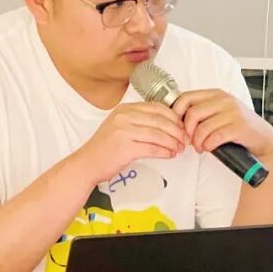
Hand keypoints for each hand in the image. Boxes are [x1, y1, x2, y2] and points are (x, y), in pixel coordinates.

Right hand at [74, 102, 188, 183]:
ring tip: (179, 148)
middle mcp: (124, 117)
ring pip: (158, 134)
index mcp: (125, 109)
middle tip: (185, 139)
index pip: (156, 107)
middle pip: (160, 120)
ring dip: (172, 142)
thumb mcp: (121, 126)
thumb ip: (140, 121)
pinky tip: (170, 155)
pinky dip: (164, 152)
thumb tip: (168, 125)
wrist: (87, 164)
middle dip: (177, 130)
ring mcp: (123, 131)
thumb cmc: (105, 148)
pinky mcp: (125, 147)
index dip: (173, 116)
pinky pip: (152, 148)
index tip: (182, 125)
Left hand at [171, 90, 272, 164]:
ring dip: (198, 142)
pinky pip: (214, 137)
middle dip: (187, 131)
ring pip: (202, 128)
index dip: (177, 113)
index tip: (178, 126)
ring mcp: (233, 113)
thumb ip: (201, 111)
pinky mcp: (239, 127)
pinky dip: (208, 146)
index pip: (186, 97)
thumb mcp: (219, 112)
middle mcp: (224, 100)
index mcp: (216, 94)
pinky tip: (210, 148)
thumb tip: (176, 120)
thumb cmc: (237, 126)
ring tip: (200, 147)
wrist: (262, 138)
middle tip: (189, 141)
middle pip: (192, 113)